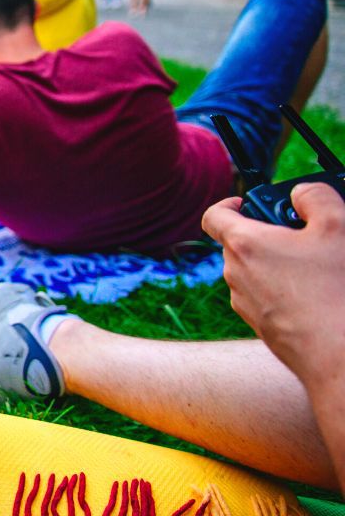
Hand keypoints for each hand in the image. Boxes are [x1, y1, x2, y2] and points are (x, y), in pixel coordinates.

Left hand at [202, 183, 344, 384]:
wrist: (337, 354)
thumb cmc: (334, 290)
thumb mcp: (336, 226)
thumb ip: (315, 197)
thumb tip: (301, 193)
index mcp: (244, 244)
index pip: (214, 215)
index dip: (229, 203)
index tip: (248, 202)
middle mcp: (235, 274)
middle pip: (239, 243)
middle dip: (266, 234)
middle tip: (302, 235)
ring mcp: (245, 303)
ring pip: (253, 272)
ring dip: (275, 263)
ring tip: (314, 267)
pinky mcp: (260, 326)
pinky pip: (264, 297)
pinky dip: (282, 290)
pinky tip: (314, 295)